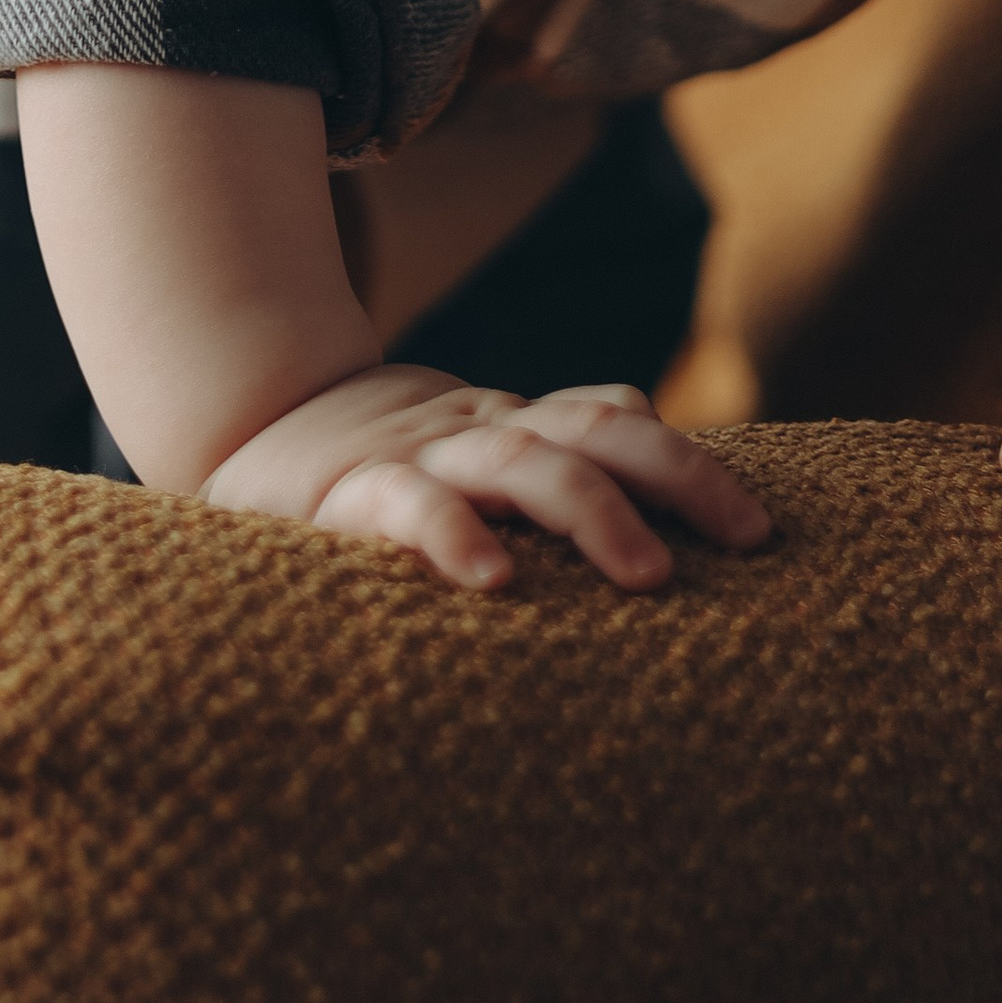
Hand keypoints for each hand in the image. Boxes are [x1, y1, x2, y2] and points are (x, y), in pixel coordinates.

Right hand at [205, 362, 771, 593]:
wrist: (240, 421)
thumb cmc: (376, 465)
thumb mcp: (472, 457)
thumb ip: (551, 457)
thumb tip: (647, 445)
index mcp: (511, 426)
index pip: (615, 421)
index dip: (690, 464)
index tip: (761, 529)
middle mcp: (478, 431)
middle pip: (595, 429)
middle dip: (678, 475)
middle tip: (748, 537)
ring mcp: (418, 456)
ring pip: (521, 462)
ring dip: (592, 511)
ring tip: (650, 576)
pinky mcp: (348, 494)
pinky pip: (407, 507)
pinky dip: (452, 535)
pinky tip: (492, 581)